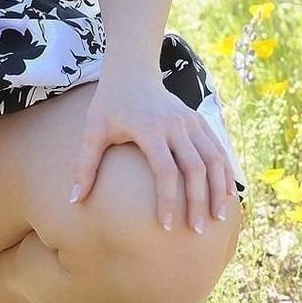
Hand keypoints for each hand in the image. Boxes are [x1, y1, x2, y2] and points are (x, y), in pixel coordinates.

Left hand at [68, 73, 237, 231]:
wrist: (132, 71)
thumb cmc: (109, 105)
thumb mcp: (93, 131)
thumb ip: (85, 166)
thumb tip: (74, 201)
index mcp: (149, 128)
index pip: (165, 171)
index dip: (168, 200)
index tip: (166, 226)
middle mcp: (175, 125)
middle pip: (195, 168)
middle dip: (198, 201)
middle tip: (197, 231)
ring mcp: (190, 121)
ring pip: (213, 159)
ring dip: (218, 189)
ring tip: (218, 218)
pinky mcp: (198, 119)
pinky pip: (218, 148)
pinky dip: (225, 172)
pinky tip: (227, 195)